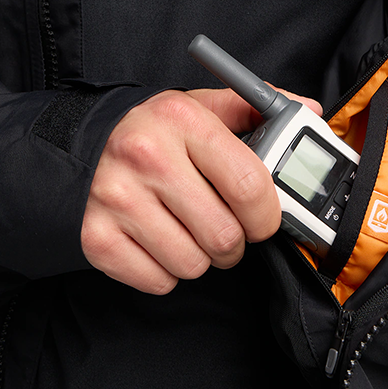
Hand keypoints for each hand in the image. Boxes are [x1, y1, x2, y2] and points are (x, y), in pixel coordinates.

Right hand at [82, 86, 321, 293]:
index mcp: (182, 119)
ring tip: (188, 230)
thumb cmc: (154, 132)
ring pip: (193, 265)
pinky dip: (165, 271)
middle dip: (234, 242)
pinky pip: (158, 281)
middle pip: (224, 236)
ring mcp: (117, 199)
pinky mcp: (96, 237)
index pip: (250, 184)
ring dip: (200, 258)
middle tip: (225, 228)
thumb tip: (308, 110)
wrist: (79, 147)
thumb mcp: (200, 107)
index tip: (263, 218)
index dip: (268, 214)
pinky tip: (158, 241)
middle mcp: (146, 156)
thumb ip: (255, 108)